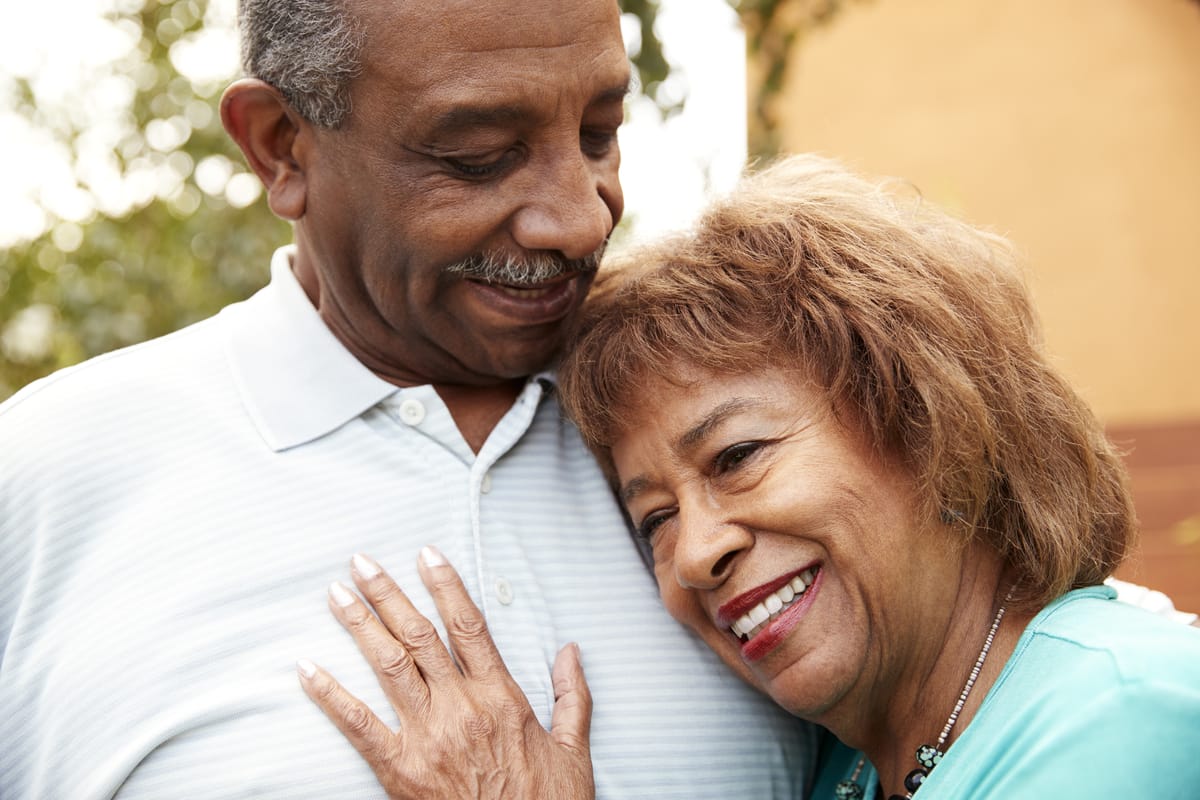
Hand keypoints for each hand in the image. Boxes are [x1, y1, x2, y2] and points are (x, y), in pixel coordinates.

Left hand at [297, 547, 594, 799]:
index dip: (446, 585)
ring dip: (359, 626)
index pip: (468, 626)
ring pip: (388, 666)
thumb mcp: (573, 749)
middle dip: (388, 594)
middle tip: (362, 562)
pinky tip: (308, 670)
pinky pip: (358, 725)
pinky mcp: (399, 768)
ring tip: (337, 594)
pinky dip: (330, 695)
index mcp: (501, 696)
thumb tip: (571, 651)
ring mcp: (427, 736)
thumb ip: (573, 695)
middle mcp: (461, 707)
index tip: (427, 554)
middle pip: (419, 636)